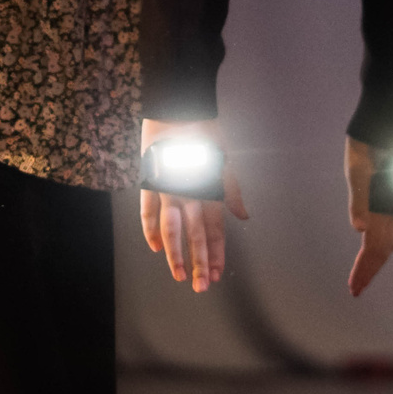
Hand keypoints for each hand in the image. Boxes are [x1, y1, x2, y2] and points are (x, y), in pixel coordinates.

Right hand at [138, 118, 248, 293]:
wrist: (180, 106)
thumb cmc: (205, 131)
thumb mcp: (225, 160)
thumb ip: (232, 191)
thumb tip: (243, 215)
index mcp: (211, 189)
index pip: (216, 230)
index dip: (217, 253)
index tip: (218, 274)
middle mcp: (192, 193)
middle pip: (196, 236)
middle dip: (200, 263)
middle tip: (201, 287)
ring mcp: (170, 189)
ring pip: (173, 230)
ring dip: (176, 255)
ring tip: (179, 276)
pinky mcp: (151, 180)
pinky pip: (148, 211)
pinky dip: (151, 229)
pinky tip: (155, 248)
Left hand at [343, 137, 392, 296]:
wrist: (382, 131)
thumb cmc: (366, 150)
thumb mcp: (357, 173)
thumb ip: (359, 201)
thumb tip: (359, 229)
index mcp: (380, 209)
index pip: (373, 249)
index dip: (364, 270)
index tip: (354, 289)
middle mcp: (389, 212)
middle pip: (381, 251)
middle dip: (368, 272)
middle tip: (356, 290)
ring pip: (387, 243)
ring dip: (375, 262)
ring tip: (364, 276)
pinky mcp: (391, 201)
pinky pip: (391, 233)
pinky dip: (383, 247)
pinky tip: (378, 248)